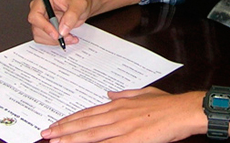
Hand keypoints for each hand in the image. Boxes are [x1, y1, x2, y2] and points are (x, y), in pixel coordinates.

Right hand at [27, 0, 91, 46]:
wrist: (83, 6)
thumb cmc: (79, 1)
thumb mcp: (80, 4)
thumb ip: (72, 15)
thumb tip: (62, 30)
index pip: (35, 15)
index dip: (44, 26)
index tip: (56, 34)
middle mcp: (39, 9)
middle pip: (37, 28)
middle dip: (53, 36)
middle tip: (68, 36)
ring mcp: (40, 19)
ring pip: (40, 36)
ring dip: (55, 40)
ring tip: (70, 37)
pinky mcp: (44, 28)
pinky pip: (44, 39)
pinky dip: (55, 42)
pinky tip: (67, 37)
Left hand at [40, 87, 206, 142]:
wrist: (183, 111)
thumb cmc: (167, 104)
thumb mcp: (144, 93)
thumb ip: (125, 94)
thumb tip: (110, 93)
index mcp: (119, 105)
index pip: (88, 113)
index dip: (71, 119)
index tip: (56, 124)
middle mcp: (117, 114)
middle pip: (85, 123)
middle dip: (63, 129)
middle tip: (46, 133)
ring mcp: (123, 127)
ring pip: (91, 134)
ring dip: (71, 138)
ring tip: (54, 141)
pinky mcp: (132, 139)